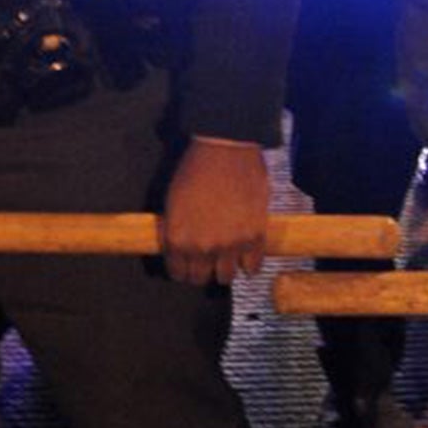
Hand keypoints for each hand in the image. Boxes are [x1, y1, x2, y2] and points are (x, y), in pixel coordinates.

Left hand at [162, 138, 268, 285]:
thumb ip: (175, 231)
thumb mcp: (173, 202)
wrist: (226, 148)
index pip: (179, 273)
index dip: (184, 268)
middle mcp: (202, 248)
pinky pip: (253, 267)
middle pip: (200, 279)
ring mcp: (230, 246)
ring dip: (225, 268)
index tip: (189, 262)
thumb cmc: (196, 169)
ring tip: (228, 255)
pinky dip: (250, 263)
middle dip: (202, 269)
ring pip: (226, 277)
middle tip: (208, 257)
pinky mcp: (254, 238)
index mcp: (178, 240)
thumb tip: (178, 248)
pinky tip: (247, 253)